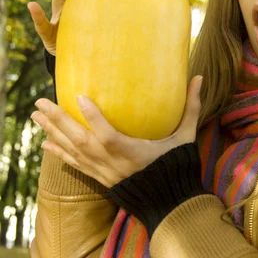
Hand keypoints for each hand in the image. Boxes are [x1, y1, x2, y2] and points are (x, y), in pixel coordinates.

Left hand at [31, 76, 202, 187]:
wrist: (169, 201)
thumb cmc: (178, 165)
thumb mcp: (186, 136)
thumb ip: (191, 107)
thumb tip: (199, 78)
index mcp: (132, 152)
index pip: (107, 134)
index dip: (93, 116)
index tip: (78, 97)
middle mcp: (112, 162)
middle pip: (80, 141)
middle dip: (58, 121)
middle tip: (40, 102)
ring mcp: (104, 171)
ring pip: (72, 151)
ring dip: (52, 133)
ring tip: (35, 116)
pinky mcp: (100, 178)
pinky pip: (75, 165)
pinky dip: (59, 154)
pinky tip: (44, 144)